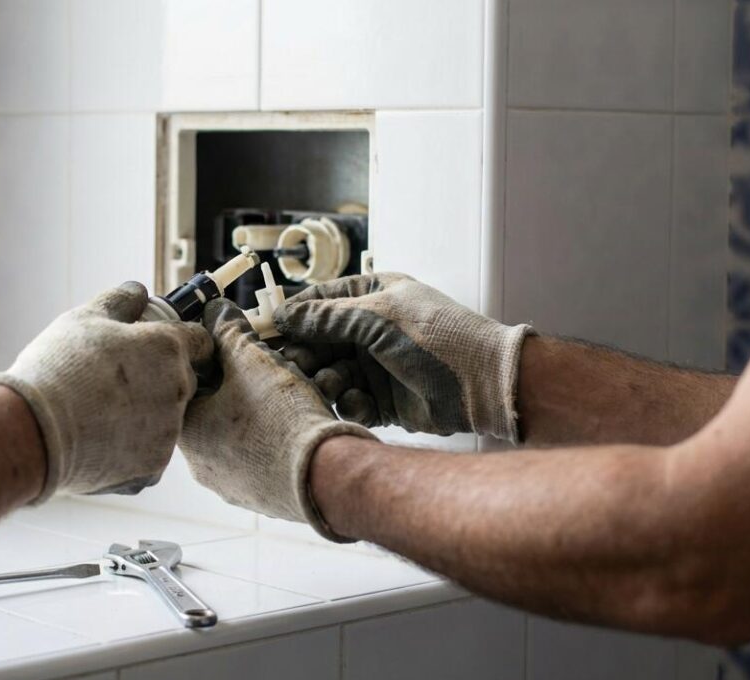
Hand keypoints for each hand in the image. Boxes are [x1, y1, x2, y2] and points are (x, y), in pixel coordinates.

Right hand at [0, 282, 211, 501]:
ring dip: (145, 415)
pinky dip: (130, 448)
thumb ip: (120, 300)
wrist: (33, 431)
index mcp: (168, 349)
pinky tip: (98, 440)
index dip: (182, 340)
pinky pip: (148, 453)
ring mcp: (167, 433)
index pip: (200, 341)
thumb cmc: (59, 369)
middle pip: (185, 381)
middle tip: (119, 380)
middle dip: (160, 378)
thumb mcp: (85, 318)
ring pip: (166, 420)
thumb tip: (138, 292)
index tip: (159, 346)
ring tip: (101, 412)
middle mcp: (178, 391)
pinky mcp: (152, 469)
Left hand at [179, 299, 373, 541]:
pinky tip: (294, 427)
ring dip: (256, 414)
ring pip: (237, 437)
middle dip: (237, 386)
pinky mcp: (261, 499)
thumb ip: (230, 332)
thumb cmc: (282, 417)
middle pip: (212, 411)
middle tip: (263, 369)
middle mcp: (201, 466)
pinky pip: (260, 461)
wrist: (325, 475)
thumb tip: (215, 310)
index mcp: (187, 432)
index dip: (211, 359)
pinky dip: (273, 442)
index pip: (185, 384)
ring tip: (284, 397)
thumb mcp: (253, 360)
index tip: (234, 348)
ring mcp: (231, 487)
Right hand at [275, 273, 532, 441]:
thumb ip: (328, 317)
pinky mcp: (383, 401)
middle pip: (320, 342)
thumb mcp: (378, 316)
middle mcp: (372, 330)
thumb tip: (283, 313)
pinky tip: (356, 404)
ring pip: (332, 373)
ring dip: (326, 381)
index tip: (267, 332)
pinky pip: (351, 402)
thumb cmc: (436, 337)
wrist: (482, 384)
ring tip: (329, 387)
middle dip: (306, 355)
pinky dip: (349, 404)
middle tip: (289, 368)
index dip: (293, 316)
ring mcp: (377, 366)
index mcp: (373, 295)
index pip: (320, 302)